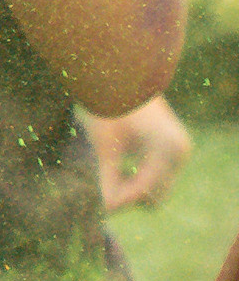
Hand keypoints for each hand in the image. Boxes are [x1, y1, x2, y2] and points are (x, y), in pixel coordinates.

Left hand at [87, 95, 192, 210]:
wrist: (120, 71)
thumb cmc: (109, 102)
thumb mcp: (106, 143)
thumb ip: (109, 177)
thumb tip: (108, 209)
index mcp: (167, 147)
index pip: (145, 188)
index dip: (121, 200)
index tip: (101, 208)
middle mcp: (179, 152)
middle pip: (156, 194)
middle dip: (130, 196)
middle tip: (104, 193)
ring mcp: (178, 150)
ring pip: (157, 187)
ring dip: (134, 188)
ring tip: (109, 178)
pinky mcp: (170, 148)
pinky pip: (157, 174)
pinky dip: (139, 177)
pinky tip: (118, 169)